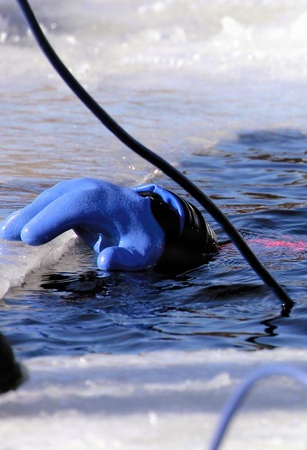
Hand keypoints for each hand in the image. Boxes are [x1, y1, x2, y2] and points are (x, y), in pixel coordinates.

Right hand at [1, 178, 165, 270]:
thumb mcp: (142, 253)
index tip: (31, 238)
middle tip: (9, 235)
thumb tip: (105, 261)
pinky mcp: (73, 195)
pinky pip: (51, 201)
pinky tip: (18, 225)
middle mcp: (92, 189)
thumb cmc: (143, 237)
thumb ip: (125, 258)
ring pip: (51, 198)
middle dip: (33, 215)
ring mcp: (81, 189)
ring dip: (29, 213)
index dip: (51, 220)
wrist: (149, 219)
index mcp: (108, 202)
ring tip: (9, 232)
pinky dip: (35, 212)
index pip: (75, 206)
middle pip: (57, 199)